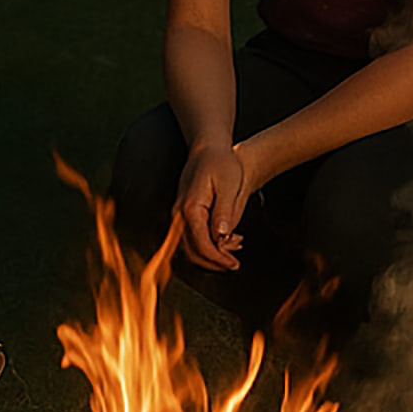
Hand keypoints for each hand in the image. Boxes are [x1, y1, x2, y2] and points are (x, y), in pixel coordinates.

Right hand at [175, 141, 250, 270]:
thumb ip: (225, 212)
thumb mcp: (229, 185)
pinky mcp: (183, 213)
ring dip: (210, 255)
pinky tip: (224, 240)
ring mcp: (179, 214)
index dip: (218, 259)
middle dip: (214, 262)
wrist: (208, 147)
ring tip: (232, 250)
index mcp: (190, 208)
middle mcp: (179, 214)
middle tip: (233, 263)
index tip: (233, 264)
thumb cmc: (220, 162)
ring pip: (189, 248)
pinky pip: (190, 237)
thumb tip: (221, 237)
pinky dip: (206, 245)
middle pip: (192, 252)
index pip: (202, 245)